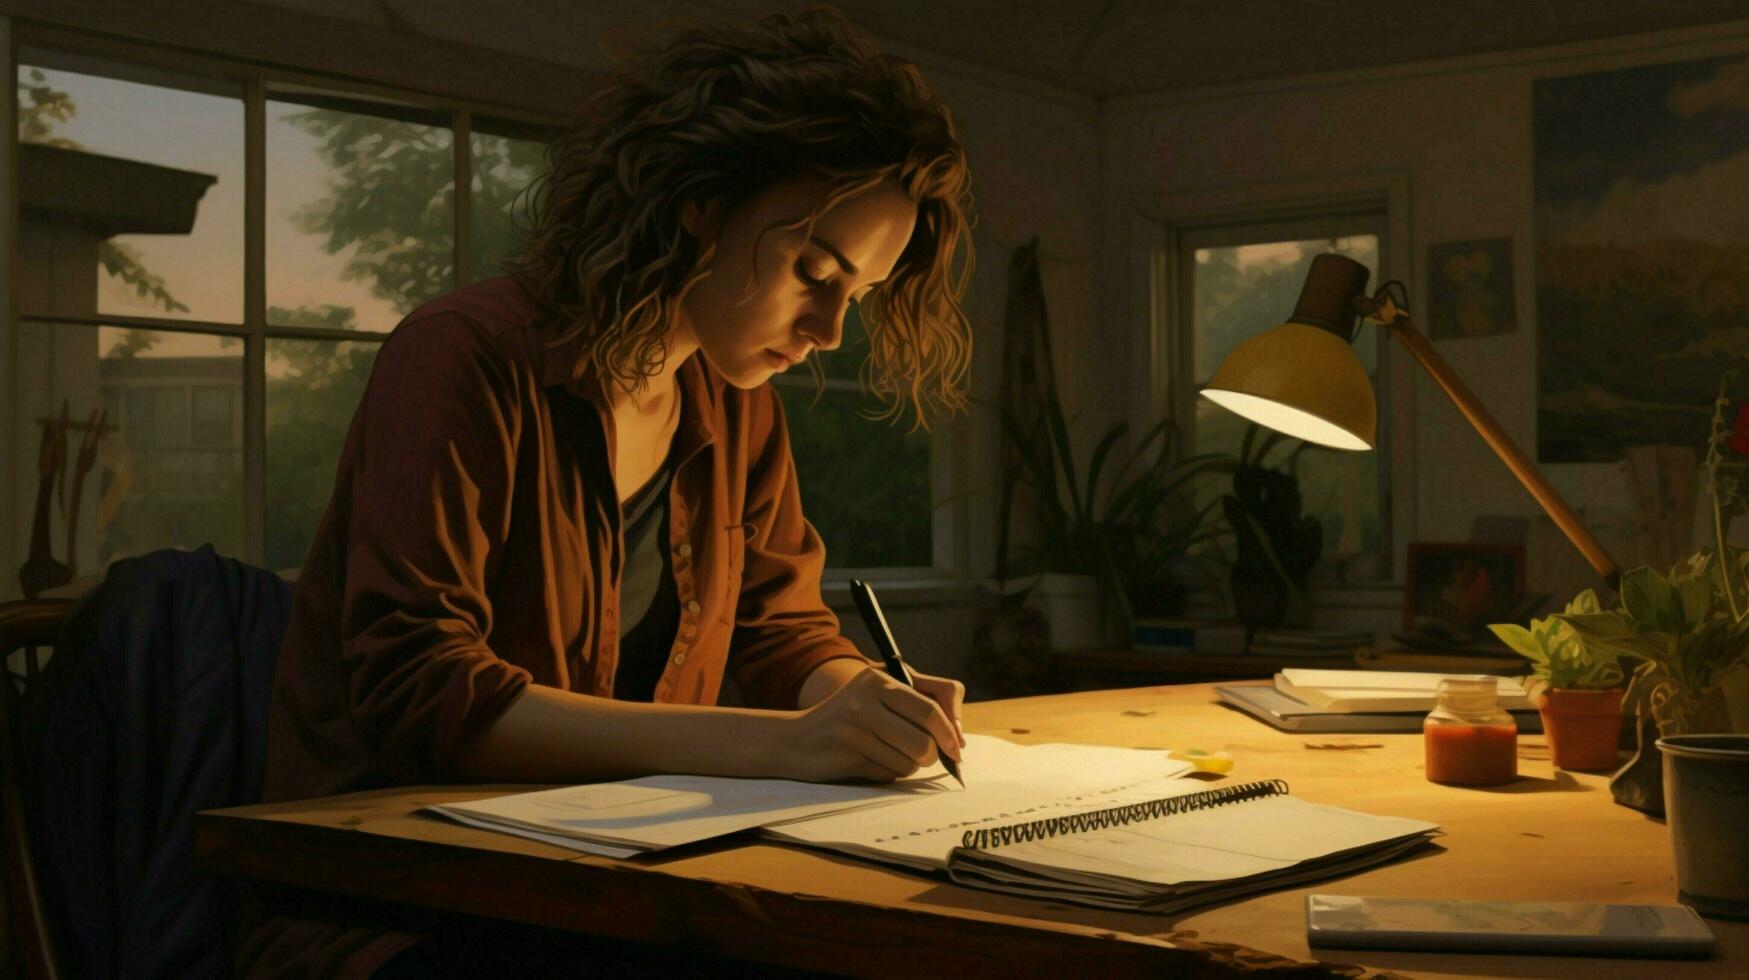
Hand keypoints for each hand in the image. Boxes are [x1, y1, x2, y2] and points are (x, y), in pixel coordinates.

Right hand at [781, 666, 963, 782]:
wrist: (795, 739)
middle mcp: (865, 702)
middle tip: (925, 756)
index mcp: (877, 681)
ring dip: (908, 766)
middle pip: (924, 741)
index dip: (950, 732)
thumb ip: (918, 703)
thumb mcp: (875, 695)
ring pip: (909, 762)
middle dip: (930, 755)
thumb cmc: (846, 717)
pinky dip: (888, 773)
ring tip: (890, 755)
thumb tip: (957, 738)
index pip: (929, 709)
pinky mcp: (849, 757)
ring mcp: (856, 730)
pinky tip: (870, 762)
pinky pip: (890, 774)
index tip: (956, 748)